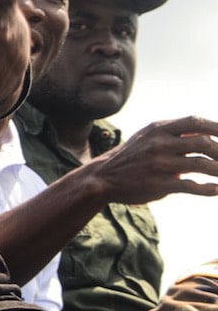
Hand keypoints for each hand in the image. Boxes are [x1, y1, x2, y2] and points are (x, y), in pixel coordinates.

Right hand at [84, 116, 217, 203]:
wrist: (104, 176)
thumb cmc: (132, 156)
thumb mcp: (148, 137)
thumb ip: (174, 133)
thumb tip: (206, 133)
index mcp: (158, 129)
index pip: (195, 122)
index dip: (217, 127)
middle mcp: (159, 143)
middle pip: (203, 143)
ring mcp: (159, 164)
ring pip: (201, 165)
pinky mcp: (159, 184)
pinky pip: (191, 186)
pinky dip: (208, 189)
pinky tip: (216, 189)